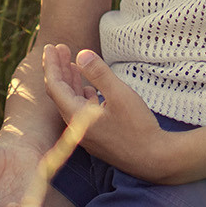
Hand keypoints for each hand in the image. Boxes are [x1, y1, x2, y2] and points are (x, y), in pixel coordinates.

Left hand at [42, 43, 185, 182]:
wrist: (154, 159)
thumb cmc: (138, 127)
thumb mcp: (120, 94)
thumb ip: (99, 73)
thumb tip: (82, 54)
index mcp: (77, 116)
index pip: (55, 86)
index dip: (52, 65)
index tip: (52, 47)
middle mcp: (76, 127)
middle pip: (60, 94)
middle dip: (59, 70)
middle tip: (59, 48)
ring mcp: (85, 134)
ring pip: (71, 103)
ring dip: (70, 82)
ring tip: (71, 63)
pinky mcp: (96, 137)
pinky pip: (81, 112)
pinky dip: (81, 96)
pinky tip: (86, 88)